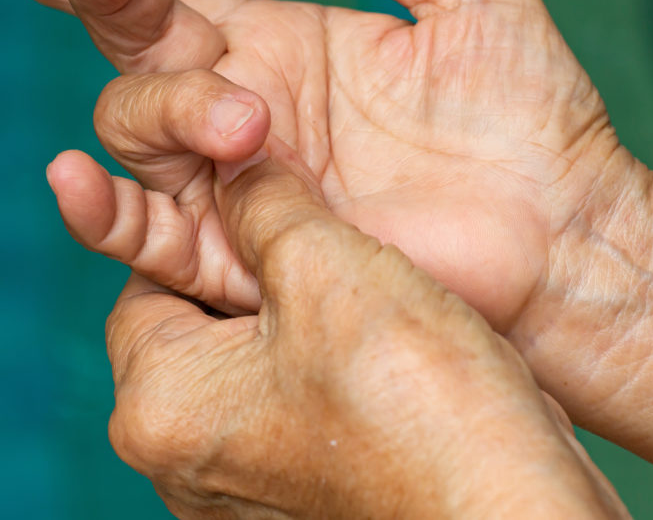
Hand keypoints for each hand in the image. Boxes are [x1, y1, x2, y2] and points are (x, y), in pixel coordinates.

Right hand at [0, 0, 648, 329]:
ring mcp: (238, 189)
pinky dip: (107, 213)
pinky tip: (79, 181)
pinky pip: (152, 241)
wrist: (565, 235)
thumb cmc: (530, 117)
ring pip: (135, 137)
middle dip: (108, 6)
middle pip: (133, 54)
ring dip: (153, 113)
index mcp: (279, 46)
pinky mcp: (246, 263)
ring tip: (236, 121)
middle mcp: (242, 112)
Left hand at [102, 140, 625, 517]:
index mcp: (158, 409)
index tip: (273, 203)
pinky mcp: (290, 502)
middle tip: (324, 250)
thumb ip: (261, 203)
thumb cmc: (419, 401)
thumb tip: (234, 166)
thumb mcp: (327, 267)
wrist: (509, 505)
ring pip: (246, 364)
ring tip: (360, 298)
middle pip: (194, 324)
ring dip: (293, 321)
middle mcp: (180, 464)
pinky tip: (377, 353)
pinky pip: (284, 409)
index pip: (143, 276)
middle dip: (253, 277)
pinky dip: (318, 370)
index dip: (213, 224)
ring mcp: (236, 492)